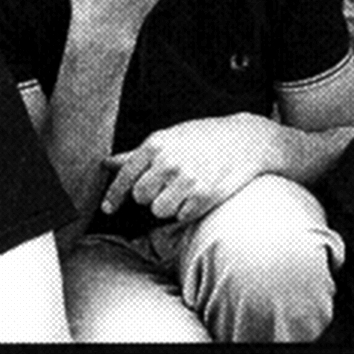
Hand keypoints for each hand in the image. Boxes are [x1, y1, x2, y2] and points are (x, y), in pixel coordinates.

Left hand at [101, 113, 279, 222]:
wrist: (245, 140)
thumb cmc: (203, 137)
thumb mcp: (169, 137)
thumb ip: (137, 154)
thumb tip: (107, 163)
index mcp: (155, 144)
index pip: (125, 177)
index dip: (114, 196)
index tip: (108, 209)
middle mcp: (168, 162)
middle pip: (141, 197)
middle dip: (151, 195)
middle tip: (167, 185)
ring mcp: (186, 180)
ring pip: (159, 210)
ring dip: (169, 205)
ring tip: (185, 189)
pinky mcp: (204, 196)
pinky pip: (182, 216)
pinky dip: (188, 210)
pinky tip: (199, 194)